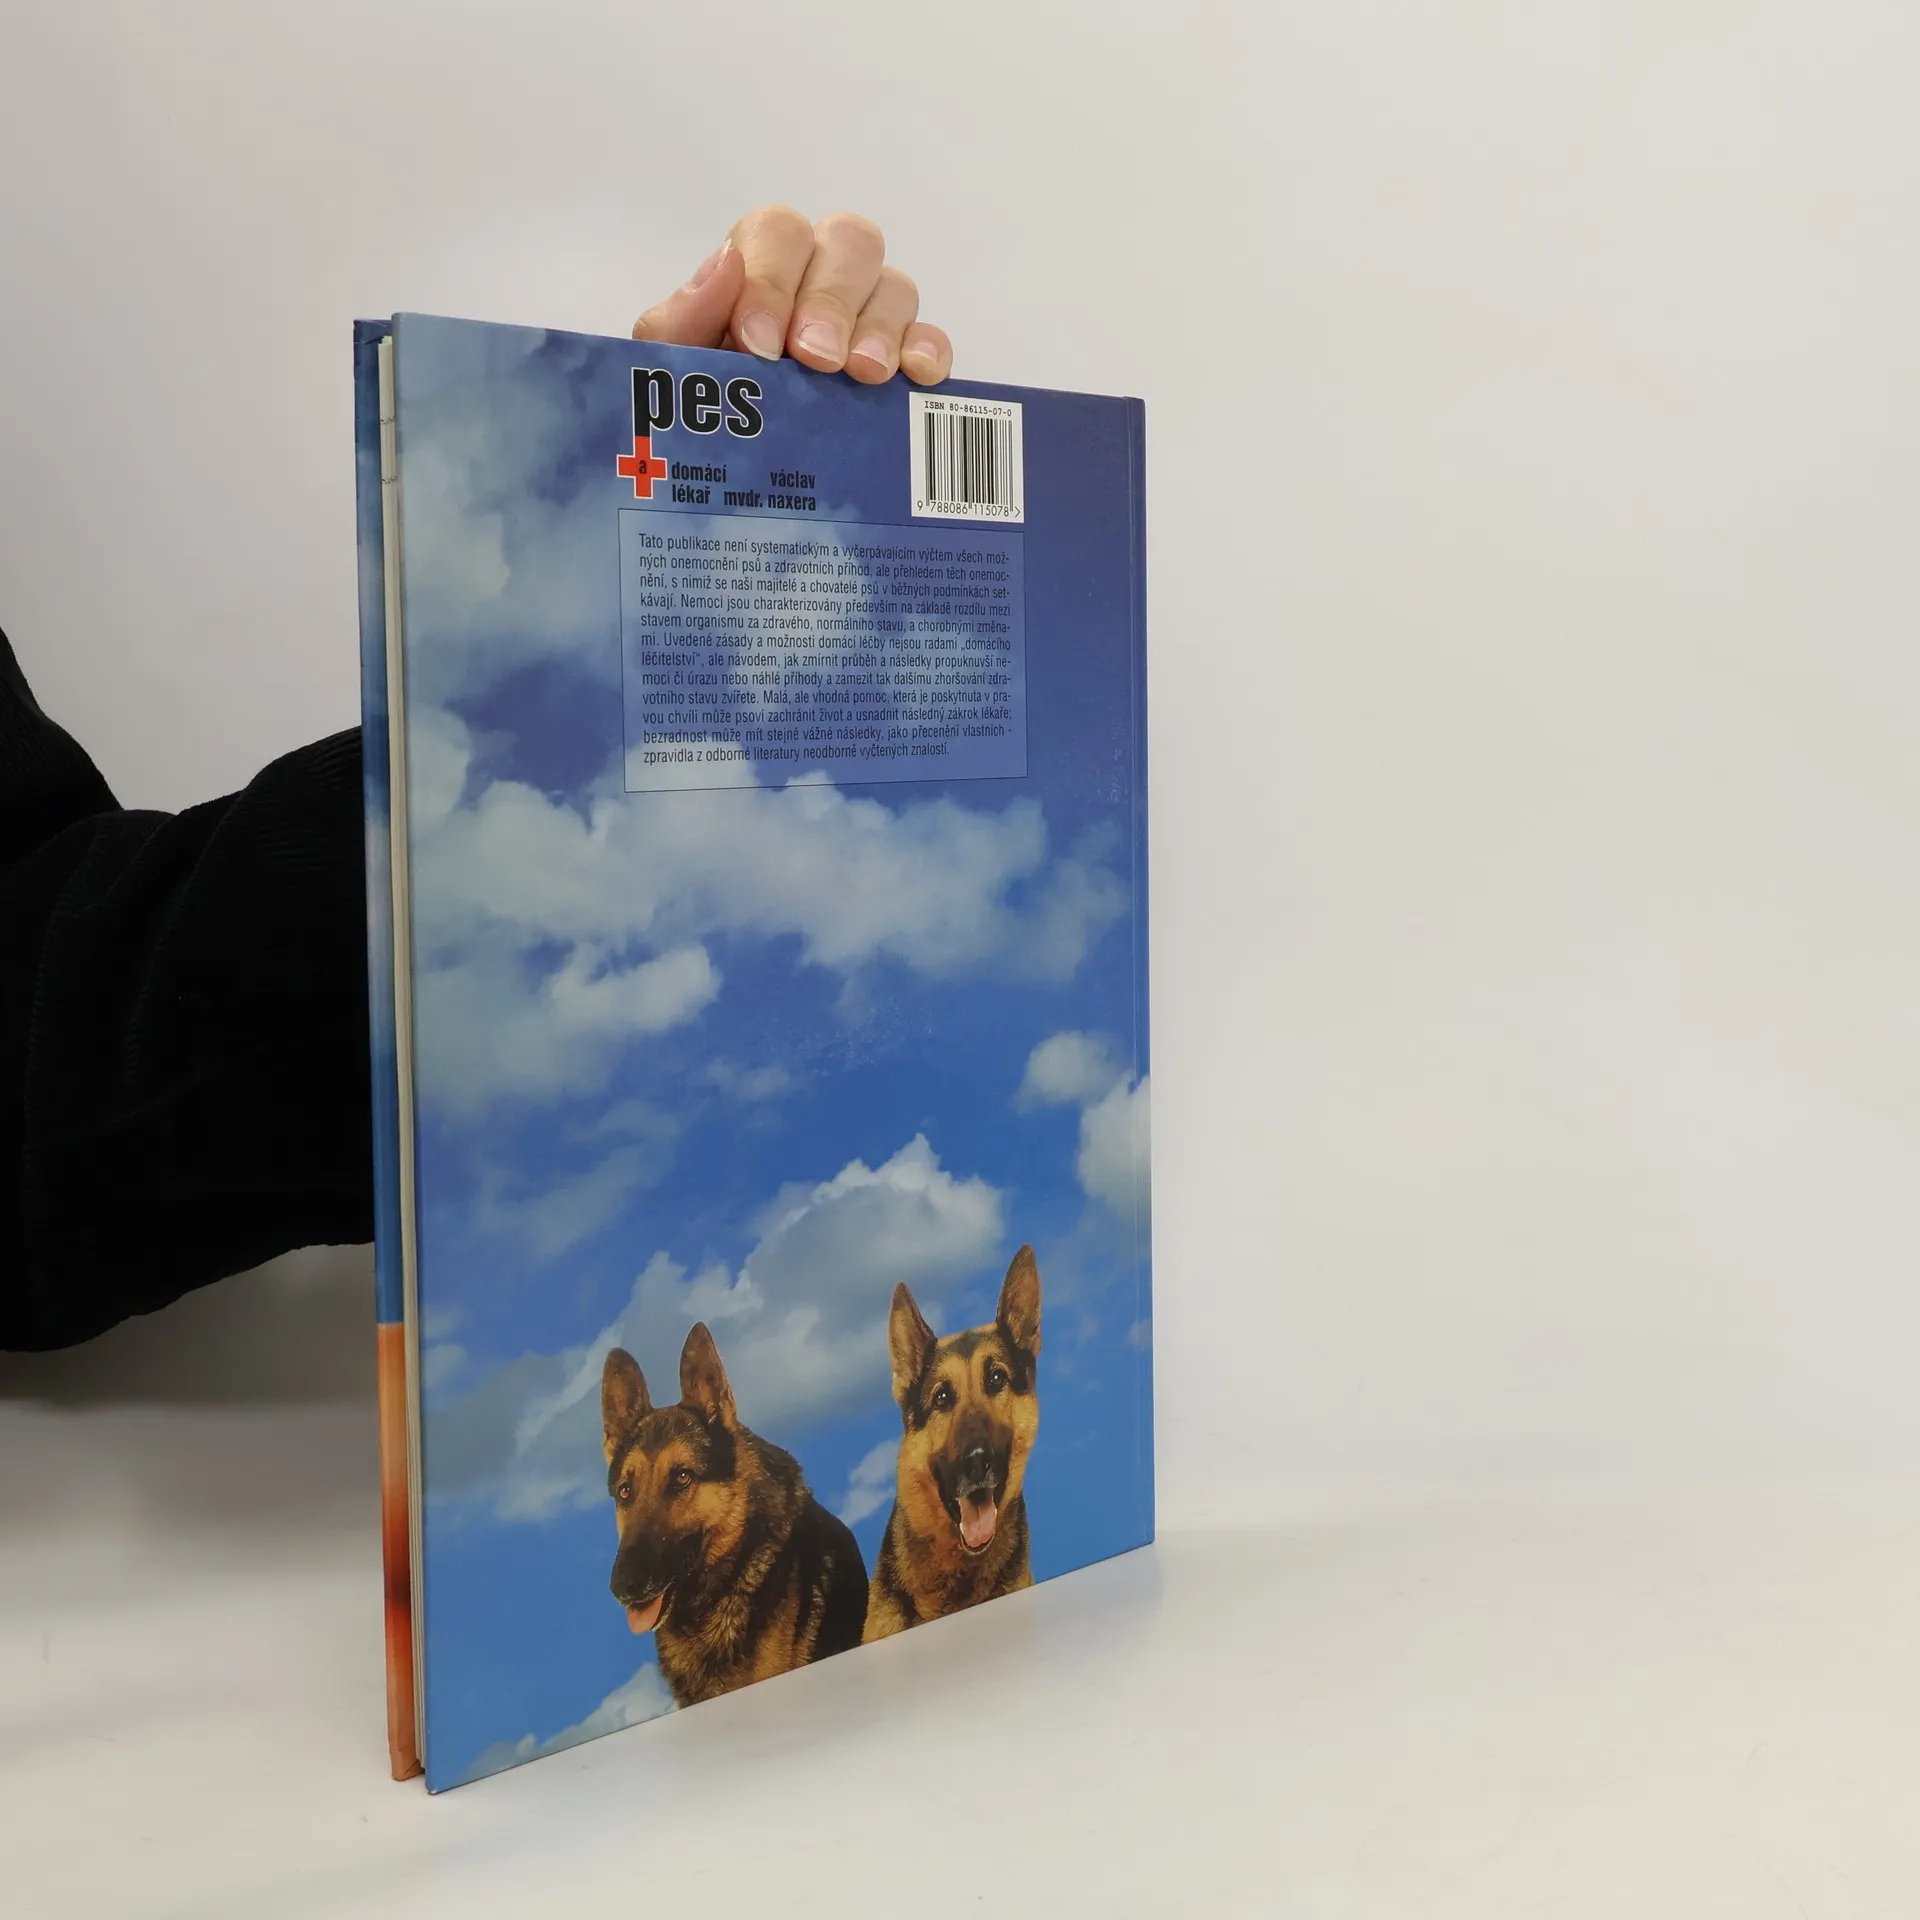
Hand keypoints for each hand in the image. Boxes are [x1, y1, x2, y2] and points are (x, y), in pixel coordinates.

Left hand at [632, 207, 952, 387]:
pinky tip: (916, 376)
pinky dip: (928, 351)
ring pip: (895, 287)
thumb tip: (726, 263)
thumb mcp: (671, 369)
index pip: (779, 234)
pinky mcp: (903, 364)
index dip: (772, 280)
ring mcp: (868, 320)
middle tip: (817, 360)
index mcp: (759, 270)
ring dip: (881, 329)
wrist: (723, 480)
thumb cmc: (698, 414)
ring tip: (865, 375)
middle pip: (849, 242)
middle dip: (831, 300)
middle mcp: (819, 281)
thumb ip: (683, 318)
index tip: (760, 344)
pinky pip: (931, 340)